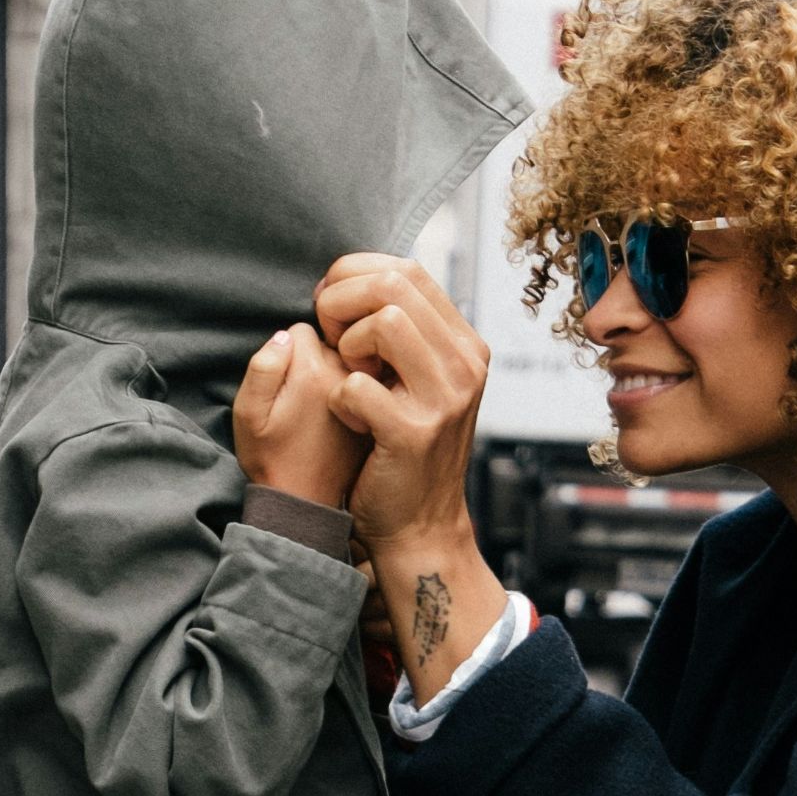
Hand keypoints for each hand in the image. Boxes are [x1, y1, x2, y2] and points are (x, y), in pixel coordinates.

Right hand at [232, 324, 370, 507]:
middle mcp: (347, 374)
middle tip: (302, 397)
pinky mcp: (383, 406)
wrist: (307, 502)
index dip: (287, 352)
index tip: (284, 384)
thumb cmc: (271, 457)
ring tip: (321, 409)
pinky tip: (344, 415)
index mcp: (313, 370)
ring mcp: (370, 389)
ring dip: (338, 372)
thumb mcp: (249, 415)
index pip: (302, 329)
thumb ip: (263, 367)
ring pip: (352, 358)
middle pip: (332, 338)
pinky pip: (369, 378)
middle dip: (315, 357)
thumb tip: (286, 335)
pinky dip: (358, 389)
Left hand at [317, 254, 505, 700]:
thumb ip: (404, 331)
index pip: (407, 269)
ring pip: (383, 321)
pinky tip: (351, 418)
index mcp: (465, 344)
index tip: (333, 311)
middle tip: (330, 341)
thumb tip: (358, 278)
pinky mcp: (415, 433)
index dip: (354, 277)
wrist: (419, 526)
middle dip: (341, 302)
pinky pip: (356, 385)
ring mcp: (446, 398)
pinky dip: (339, 398)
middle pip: (394, 284)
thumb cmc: (402, 447)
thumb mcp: (418, 380)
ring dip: (345, 346)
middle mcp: (466, 365)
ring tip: (347, 375)